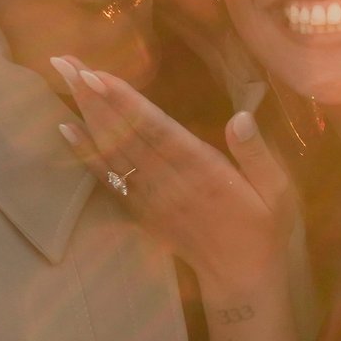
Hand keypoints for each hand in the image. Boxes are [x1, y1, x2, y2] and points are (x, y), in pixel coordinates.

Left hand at [53, 58, 296, 297]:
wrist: (240, 278)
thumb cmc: (263, 227)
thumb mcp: (277, 191)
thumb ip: (257, 154)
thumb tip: (241, 118)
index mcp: (204, 172)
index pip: (157, 131)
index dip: (125, 103)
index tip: (96, 76)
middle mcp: (169, 183)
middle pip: (124, 134)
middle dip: (93, 97)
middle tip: (64, 62)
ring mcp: (150, 198)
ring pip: (111, 151)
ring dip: (85, 114)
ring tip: (64, 80)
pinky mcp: (140, 210)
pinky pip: (107, 178)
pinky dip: (85, 153)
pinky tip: (66, 128)